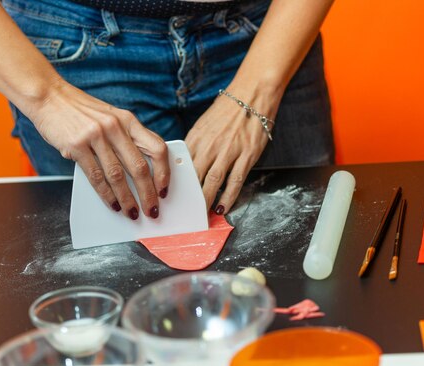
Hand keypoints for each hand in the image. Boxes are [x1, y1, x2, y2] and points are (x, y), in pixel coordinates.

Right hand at [30, 81, 169, 219]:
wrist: (49, 96)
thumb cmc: (80, 111)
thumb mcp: (111, 117)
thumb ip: (126, 138)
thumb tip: (142, 170)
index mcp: (128, 120)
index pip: (157, 148)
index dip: (164, 173)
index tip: (164, 189)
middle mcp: (115, 126)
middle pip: (139, 167)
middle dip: (148, 194)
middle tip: (151, 210)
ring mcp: (96, 136)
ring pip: (118, 176)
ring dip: (127, 199)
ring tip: (131, 212)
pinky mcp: (76, 145)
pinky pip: (95, 176)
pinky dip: (105, 194)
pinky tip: (111, 203)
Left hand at [185, 89, 276, 213]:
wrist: (252, 93)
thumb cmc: (227, 109)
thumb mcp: (203, 124)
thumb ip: (194, 144)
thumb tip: (185, 164)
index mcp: (196, 137)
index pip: (182, 166)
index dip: (176, 184)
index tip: (172, 197)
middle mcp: (210, 145)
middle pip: (194, 177)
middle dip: (189, 197)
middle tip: (185, 213)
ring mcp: (229, 151)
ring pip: (212, 182)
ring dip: (206, 201)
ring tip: (203, 214)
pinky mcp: (247, 155)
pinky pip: (235, 181)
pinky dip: (228, 197)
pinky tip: (223, 207)